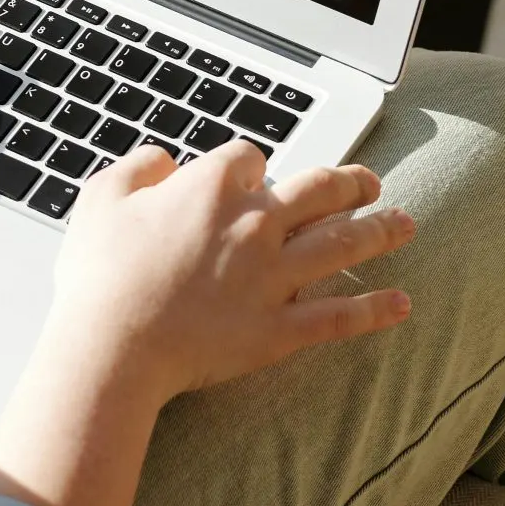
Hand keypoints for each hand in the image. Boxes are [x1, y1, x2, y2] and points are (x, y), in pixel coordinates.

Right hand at [51, 140, 413, 410]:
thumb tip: (164, 160)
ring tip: (404, 223)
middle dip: (348, 183)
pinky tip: (402, 303)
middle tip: (367, 182)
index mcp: (212, 188)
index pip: (250, 159)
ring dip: (379, 230)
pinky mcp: (281, 329)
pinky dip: (375, 309)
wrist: (114, 345)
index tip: (251, 176)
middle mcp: (254, 224)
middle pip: (317, 190)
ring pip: (341, 244)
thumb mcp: (101, 197)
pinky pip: (340, 316)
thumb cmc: (100, 274)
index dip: (252, 166)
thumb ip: (138, 166)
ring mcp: (274, 278)